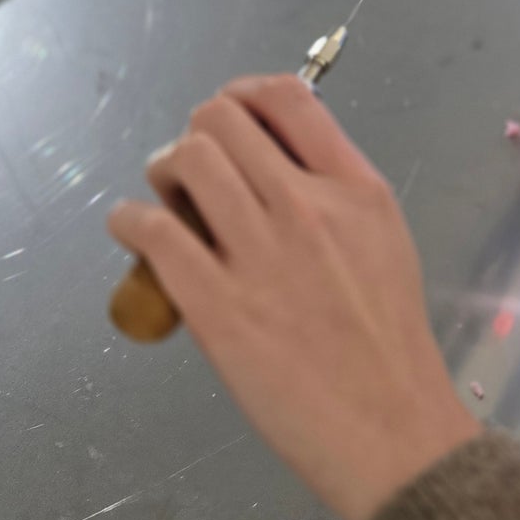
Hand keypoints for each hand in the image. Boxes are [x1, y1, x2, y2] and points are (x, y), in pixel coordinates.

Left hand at [107, 75, 479, 519]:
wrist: (389, 425)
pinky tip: (137, 235)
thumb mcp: (385, 241)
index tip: (234, 120)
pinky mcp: (216, 305)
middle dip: (198, 136)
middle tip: (197, 175)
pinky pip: (151, 232)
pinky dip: (129, 222)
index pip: (288, 97)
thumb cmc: (390, 340)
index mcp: (357, 189)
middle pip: (221, 119)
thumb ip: (335, 195)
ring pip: (184, 162)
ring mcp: (261, 254)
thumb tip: (271, 165)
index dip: (244, 94)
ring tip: (171, 203)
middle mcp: (307, 206)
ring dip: (163, 173)